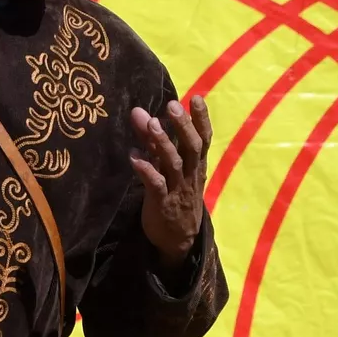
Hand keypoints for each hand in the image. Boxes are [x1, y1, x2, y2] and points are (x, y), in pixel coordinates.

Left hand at [126, 95, 212, 269]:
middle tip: (172, 105)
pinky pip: (156, 185)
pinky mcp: (162, 204)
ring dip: (163, 143)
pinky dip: (146, 170)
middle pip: (191, 147)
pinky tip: (134, 156)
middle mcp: (190, 174)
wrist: (177, 239)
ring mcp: (177, 189)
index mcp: (196, 164)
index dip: (202, 119)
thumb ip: (153, 139)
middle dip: (182, 125)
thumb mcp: (167, 165)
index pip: (204, 139)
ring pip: (174, 163)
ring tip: (152, 124)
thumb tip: (138, 111)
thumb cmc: (174, 195)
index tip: (196, 97)